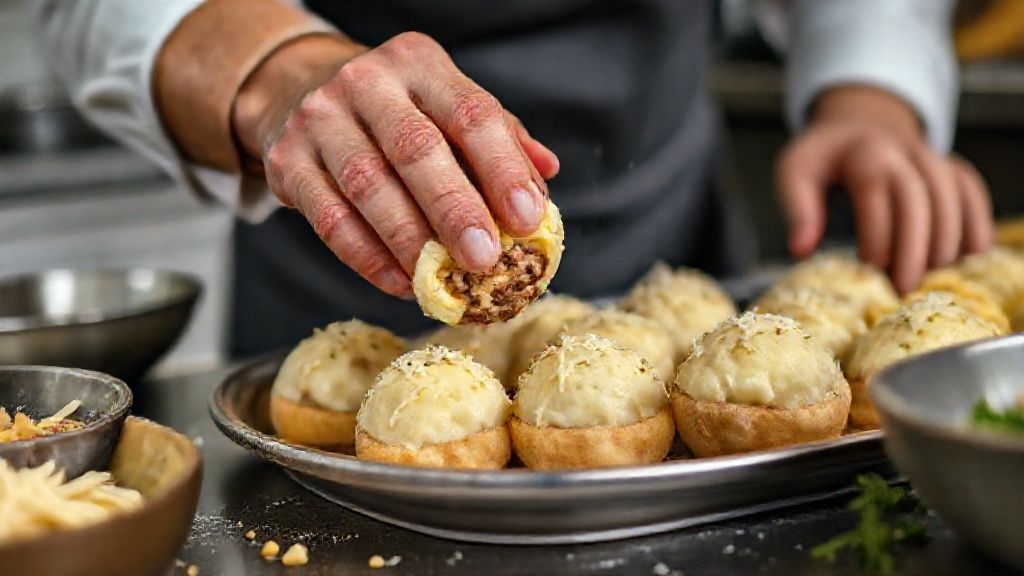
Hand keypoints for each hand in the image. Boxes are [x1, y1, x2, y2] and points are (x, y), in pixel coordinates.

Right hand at [233, 32, 558, 297]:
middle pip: (415, 149)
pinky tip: (400, 283)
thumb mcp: (446, 105)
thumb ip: (499, 138)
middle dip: (455, 209)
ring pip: (368, 187)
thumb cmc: (396, 110)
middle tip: (486, 260)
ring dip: (410, 242)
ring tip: (443, 281)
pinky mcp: (287, 162)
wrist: (296, 89)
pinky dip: (368, 259)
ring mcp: (319, 120)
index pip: (470, 113)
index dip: (502, 168)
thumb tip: (546, 176)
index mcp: (420, 64)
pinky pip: (330, 220)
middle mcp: (366, 82)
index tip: (528, 218)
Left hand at [775, 85, 993, 292]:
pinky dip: (976, 223)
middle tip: (903, 288)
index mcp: (864, 151)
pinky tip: (967, 254)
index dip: (877, 233)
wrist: (854, 126)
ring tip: (927, 278)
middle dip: (913, 248)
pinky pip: (971, 193)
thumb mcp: (795, 173)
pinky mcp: (950, 169)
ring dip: (945, 241)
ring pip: (952, 197)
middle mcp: (904, 150)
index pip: (876, 192)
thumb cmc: (822, 158)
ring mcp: (932, 158)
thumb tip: (801, 250)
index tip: (869, 268)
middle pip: (919, 198)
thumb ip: (798, 210)